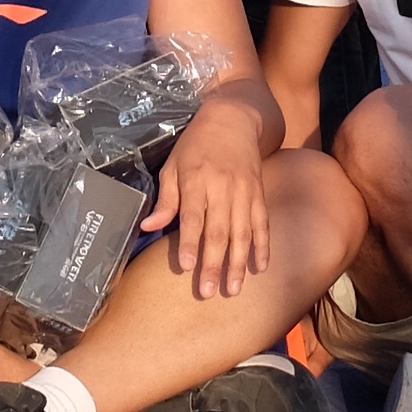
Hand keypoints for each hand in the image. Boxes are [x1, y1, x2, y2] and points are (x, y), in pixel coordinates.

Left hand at [143, 101, 271, 298]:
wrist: (234, 119)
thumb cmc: (196, 145)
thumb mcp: (173, 166)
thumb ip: (166, 200)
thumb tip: (149, 227)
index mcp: (196, 180)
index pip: (192, 216)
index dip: (189, 242)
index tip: (187, 267)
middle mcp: (222, 188)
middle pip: (218, 230)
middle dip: (214, 263)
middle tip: (209, 292)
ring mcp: (244, 192)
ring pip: (242, 232)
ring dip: (238, 263)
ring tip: (233, 289)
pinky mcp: (258, 195)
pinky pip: (262, 224)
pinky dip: (262, 247)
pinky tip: (260, 268)